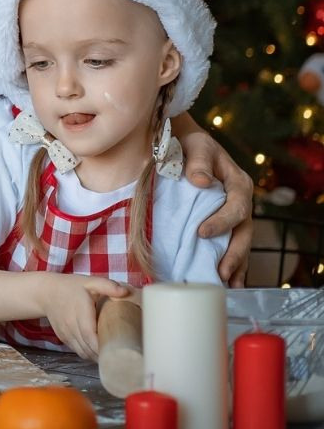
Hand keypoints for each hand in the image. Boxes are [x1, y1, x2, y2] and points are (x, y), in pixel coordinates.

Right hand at [39, 274, 130, 360]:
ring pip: (83, 352)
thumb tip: (126, 292)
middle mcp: (71, 325)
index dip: (102, 347)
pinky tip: (96, 351)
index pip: (90, 335)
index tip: (117, 350)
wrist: (45, 292)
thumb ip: (107, 286)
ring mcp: (66, 333)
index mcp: (80, 311)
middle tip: (120, 355)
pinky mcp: (63, 337)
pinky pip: (77, 350)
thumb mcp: (89, 282)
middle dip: (103, 355)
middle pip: (88, 348)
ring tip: (109, 356)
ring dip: (95, 357)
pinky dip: (88, 354)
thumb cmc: (70, 286)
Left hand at [179, 126, 253, 285]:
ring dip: (235, 264)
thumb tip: (200, 181)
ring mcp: (234, 213)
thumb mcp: (196, 146)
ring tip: (226, 284)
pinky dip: (230, 261)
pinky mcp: (223, 221)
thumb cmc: (191, 143)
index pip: (235, 208)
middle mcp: (241, 201)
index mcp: (238, 183)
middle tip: (221, 272)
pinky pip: (230, 243)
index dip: (222, 222)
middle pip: (244, 232)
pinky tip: (225, 280)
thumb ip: (198, 162)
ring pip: (240, 242)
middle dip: (234, 254)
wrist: (185, 143)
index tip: (201, 233)